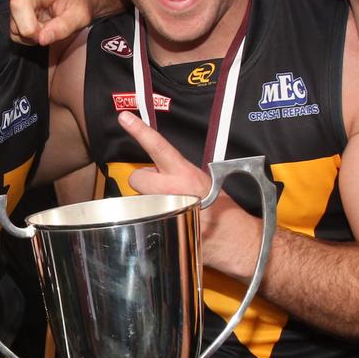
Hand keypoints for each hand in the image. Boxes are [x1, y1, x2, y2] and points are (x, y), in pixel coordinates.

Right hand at [9, 0, 93, 45]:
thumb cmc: (77, 6)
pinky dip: (28, 39)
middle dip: (31, 28)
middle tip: (48, 33)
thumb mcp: (79, 17)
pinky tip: (40, 30)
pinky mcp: (14, 16)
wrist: (74, 6)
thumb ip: (63, 27)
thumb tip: (41, 39)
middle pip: (18, 6)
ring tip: (47, 28)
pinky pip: (15, 34)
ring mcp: (19, 3)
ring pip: (15, 25)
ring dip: (32, 35)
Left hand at [118, 111, 260, 273]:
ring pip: (139, 200)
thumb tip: (160, 171)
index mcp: (185, 175)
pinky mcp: (159, 228)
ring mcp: (163, 210)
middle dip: (145, 183)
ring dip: (150, 202)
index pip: (159, 147)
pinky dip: (153, 220)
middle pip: (137, 178)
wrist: (234, 240)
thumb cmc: (222, 210)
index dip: (140, 131)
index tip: (124, 117)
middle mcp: (171, 191)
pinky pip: (143, 218)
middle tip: (163, 190)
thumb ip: (178, 173)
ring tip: (173, 210)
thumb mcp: (205, 181)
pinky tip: (170, 223)